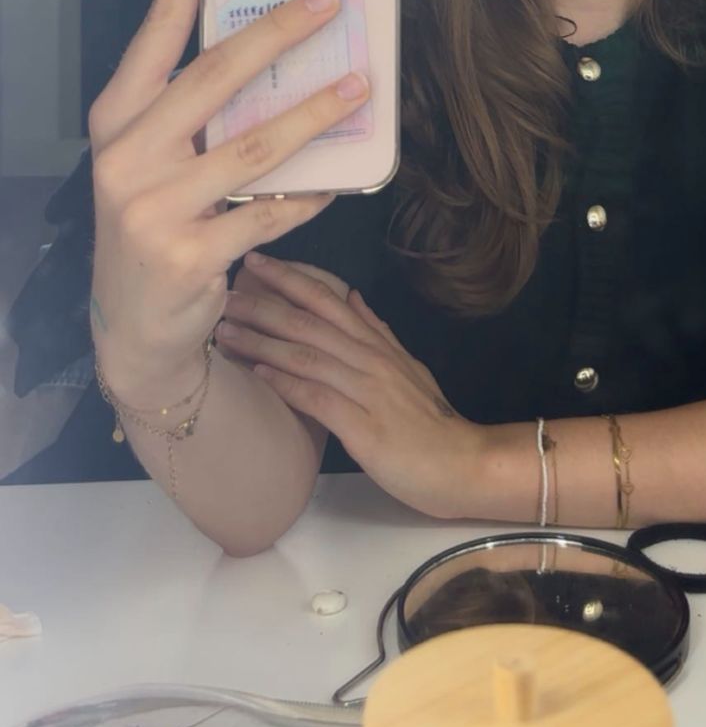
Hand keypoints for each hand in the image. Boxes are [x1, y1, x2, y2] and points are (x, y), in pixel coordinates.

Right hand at [89, 0, 368, 404]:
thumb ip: (193, 109)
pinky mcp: (188, 255)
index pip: (153, 30)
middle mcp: (125, 156)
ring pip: (252, 146)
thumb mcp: (153, 158)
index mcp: (116, 118)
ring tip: (359, 87)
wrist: (135, 328)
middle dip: (277, 32)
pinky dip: (306, 193)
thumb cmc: (155, 222)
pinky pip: (267, 212)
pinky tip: (336, 179)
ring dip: (313, 113)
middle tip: (329, 0)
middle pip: (213, 76)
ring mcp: (152, 208)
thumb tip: (268, 44)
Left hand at [216, 253, 485, 518]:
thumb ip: (377, 333)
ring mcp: (367, 391)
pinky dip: (286, 383)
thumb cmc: (429, 422)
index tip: (255, 263)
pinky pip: (317, 398)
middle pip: (309, 323)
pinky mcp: (363, 427)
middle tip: (225, 295)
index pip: (328, 301)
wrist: (460, 463)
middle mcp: (370, 359)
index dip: (290, 279)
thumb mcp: (407, 367)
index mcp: (377, 345)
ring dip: (262, 342)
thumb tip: (353, 296)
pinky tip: (259, 374)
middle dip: (264, 305)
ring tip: (226, 333)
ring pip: (307, 356)